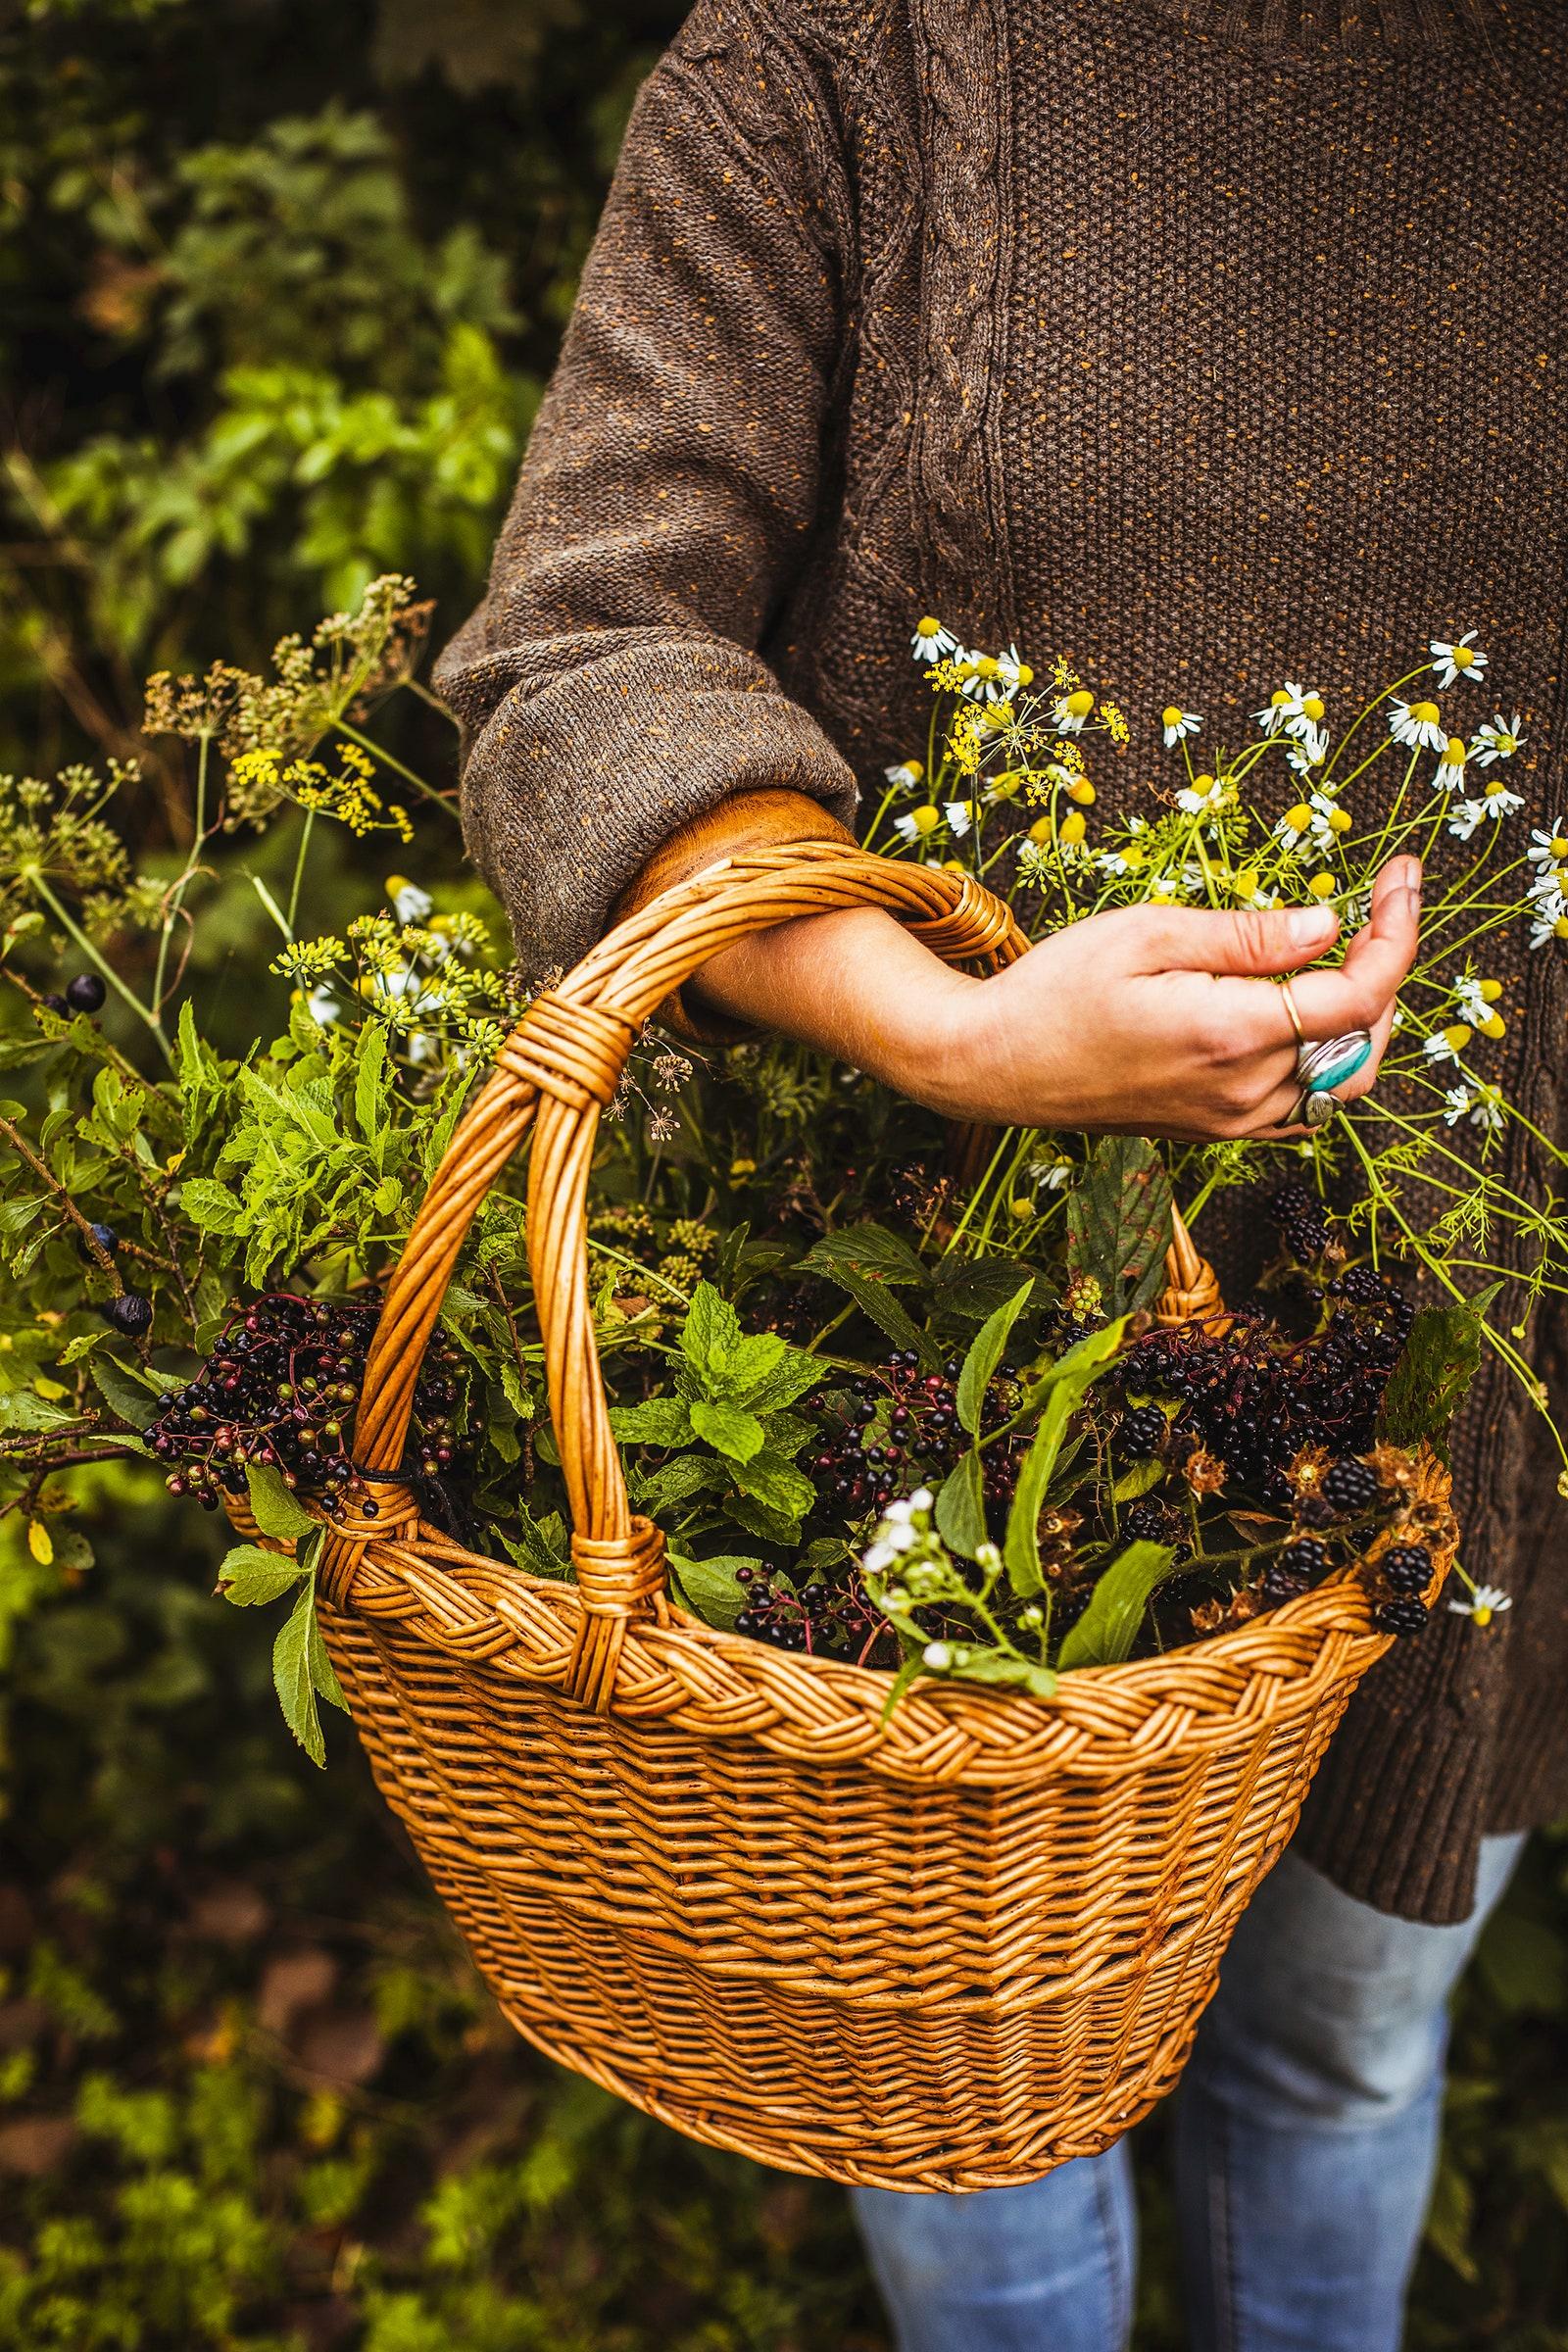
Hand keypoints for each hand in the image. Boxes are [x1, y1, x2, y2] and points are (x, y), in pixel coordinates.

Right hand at [913, 855, 1421, 1138]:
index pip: (1359, 992)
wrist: (992, 1065)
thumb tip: (1328, 926)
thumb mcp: (1146, 934)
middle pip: (1365, 1040)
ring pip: (1342, 1082)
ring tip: (1352, 959)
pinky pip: (1304, 1108)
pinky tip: (1310, 1017)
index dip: (1396, 931)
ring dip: (1365, 1021)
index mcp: (1231, 1034)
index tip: (1401, 877)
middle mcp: (1243, 1091)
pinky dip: (1328, 1064)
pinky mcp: (1216, 1132)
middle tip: (1378, 908)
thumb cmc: (1054, 989)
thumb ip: (1246, 936)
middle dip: (1387, 969)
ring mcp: (1231, 1121)